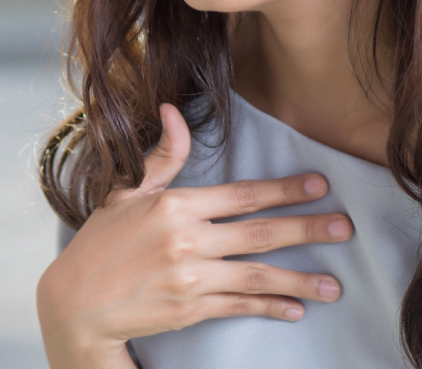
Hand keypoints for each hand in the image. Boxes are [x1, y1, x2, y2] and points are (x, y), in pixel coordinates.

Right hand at [37, 103, 352, 360]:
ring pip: (258, 275)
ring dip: (300, 280)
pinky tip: (296, 309)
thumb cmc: (101, 244)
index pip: (241, 195)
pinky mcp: (190, 310)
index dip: (283, 190)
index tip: (318, 185)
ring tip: (334, 285)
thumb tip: (176, 110)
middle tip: (344, 227)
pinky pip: (240, 306)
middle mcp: (186, 241)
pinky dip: (270, 307)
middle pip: (260, 233)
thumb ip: (162, 156)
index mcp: (174, 206)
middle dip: (307, 229)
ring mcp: (191, 278)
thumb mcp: (126, 192)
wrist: (77, 302)